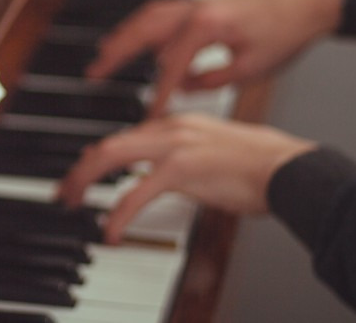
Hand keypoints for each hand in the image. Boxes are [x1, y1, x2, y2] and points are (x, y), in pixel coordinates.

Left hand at [56, 114, 314, 243]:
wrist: (289, 168)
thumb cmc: (262, 164)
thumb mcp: (213, 151)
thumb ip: (183, 158)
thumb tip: (161, 176)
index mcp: (176, 124)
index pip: (125, 137)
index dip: (99, 156)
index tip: (85, 172)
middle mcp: (170, 128)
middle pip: (108, 143)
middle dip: (81, 167)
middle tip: (66, 191)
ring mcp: (174, 146)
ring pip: (111, 157)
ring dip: (85, 181)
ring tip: (73, 203)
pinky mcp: (182, 169)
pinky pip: (137, 193)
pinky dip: (119, 214)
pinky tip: (111, 231)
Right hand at [86, 0, 343, 116]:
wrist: (306, 5)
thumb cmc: (284, 35)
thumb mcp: (251, 69)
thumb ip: (211, 80)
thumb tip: (184, 87)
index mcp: (207, 26)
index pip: (170, 65)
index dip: (159, 93)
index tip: (148, 115)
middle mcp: (195, 10)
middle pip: (142, 32)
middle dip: (115, 54)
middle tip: (93, 73)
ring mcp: (195, 4)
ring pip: (146, 18)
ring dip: (123, 37)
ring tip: (104, 56)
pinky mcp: (199, 4)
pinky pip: (160, 14)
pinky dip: (141, 28)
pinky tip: (137, 43)